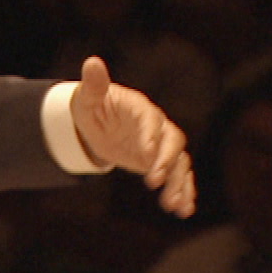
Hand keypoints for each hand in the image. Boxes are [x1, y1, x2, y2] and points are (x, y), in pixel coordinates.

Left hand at [71, 56, 195, 217]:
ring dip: (179, 184)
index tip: (146, 154)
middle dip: (166, 162)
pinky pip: (178, 177)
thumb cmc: (92, 106)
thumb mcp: (88, 98)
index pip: (151, 121)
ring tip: (174, 205)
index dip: (150, 137)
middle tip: (154, 181)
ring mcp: (162, 146)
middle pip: (173, 143)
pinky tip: (183, 210)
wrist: (99, 120)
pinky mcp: (161, 162)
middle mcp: (158, 126)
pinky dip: (183, 192)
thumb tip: (92, 62)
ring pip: (179, 164)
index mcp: (142, 109)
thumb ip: (93, 84)